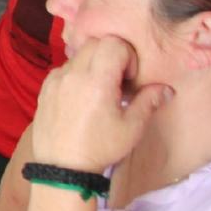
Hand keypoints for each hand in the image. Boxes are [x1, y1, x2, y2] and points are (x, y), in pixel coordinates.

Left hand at [30, 36, 171, 171]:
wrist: (62, 167)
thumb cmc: (100, 147)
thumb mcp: (132, 127)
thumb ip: (148, 101)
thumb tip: (166, 89)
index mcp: (96, 80)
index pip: (114, 44)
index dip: (128, 57)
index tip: (129, 80)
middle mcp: (72, 74)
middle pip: (95, 43)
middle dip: (111, 55)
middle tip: (118, 82)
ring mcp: (55, 80)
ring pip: (78, 55)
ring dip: (93, 64)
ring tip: (100, 91)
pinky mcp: (44, 88)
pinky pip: (63, 69)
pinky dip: (76, 74)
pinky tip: (82, 97)